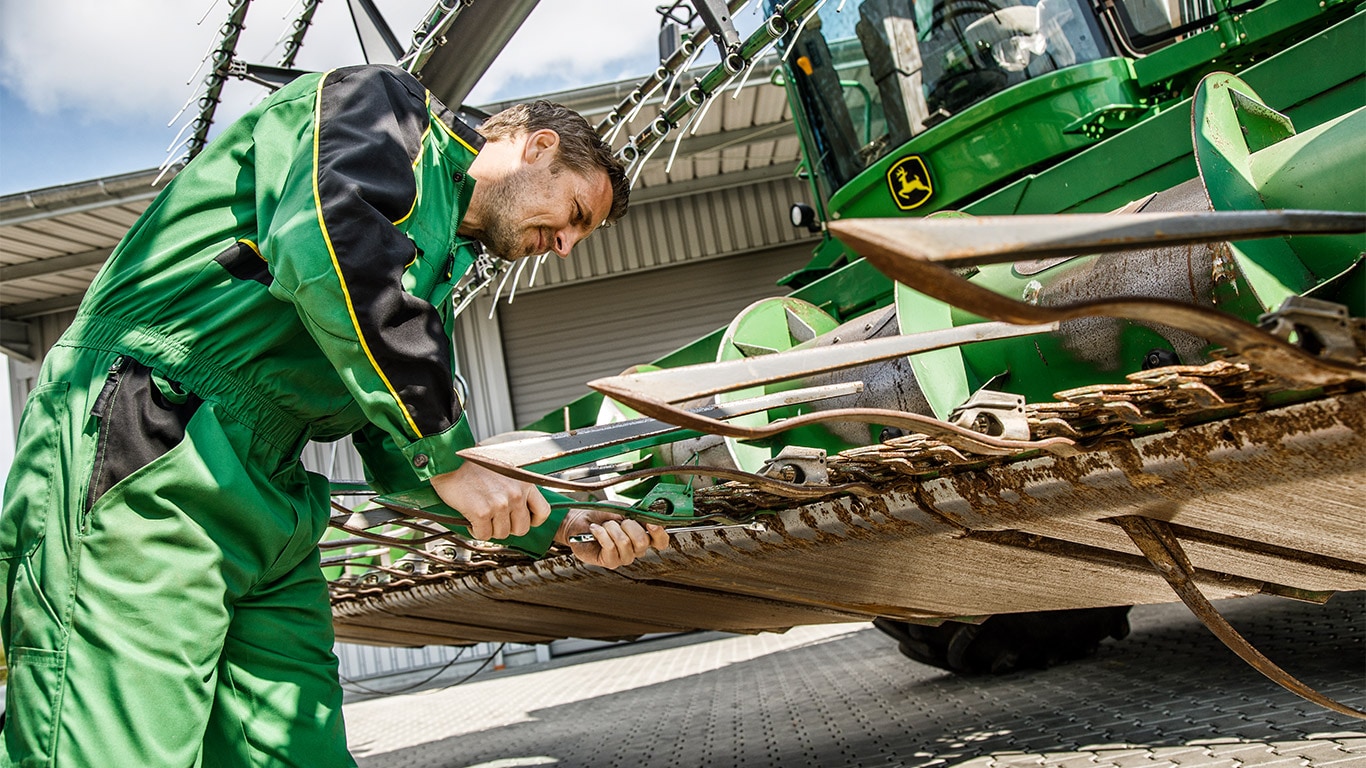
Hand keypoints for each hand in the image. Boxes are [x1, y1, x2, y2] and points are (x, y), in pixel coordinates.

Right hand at [431, 461, 550, 540]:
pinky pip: (484, 535)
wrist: (450, 458)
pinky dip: (476, 531)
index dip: (533, 520)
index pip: (543, 511)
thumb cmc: (474, 462)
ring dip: (490, 529)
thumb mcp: (505, 467)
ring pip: (502, 534)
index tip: (523, 520)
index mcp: (524, 481)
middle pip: (522, 528)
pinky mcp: (482, 512)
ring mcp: (499, 504)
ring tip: (482, 517)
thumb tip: (520, 506)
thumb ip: (516, 485)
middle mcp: (515, 493)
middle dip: (509, 527)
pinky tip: (472, 520)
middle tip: (497, 520)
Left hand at [555, 508, 669, 568]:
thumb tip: (649, 515)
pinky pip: (610, 546)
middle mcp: (636, 550)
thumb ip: (637, 513)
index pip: (661, 541)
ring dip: (611, 528)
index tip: (651, 522)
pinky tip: (595, 530)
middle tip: (617, 521)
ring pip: (624, 542)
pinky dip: (601, 533)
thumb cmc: (601, 515)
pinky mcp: (610, 562)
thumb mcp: (622, 508)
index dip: (659, 533)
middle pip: (642, 541)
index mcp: (643, 536)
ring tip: (604, 526)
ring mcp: (624, 557)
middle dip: (627, 525)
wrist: (580, 521)